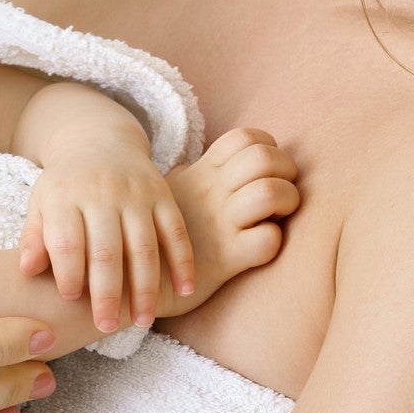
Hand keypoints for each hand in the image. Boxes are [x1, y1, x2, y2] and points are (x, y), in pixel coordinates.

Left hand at [18, 131, 195, 333]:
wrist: (99, 140)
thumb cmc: (66, 186)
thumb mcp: (41, 202)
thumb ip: (34, 237)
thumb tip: (27, 270)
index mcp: (65, 196)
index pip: (67, 241)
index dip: (68, 272)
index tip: (70, 298)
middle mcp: (102, 193)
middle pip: (106, 250)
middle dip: (107, 293)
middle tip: (106, 326)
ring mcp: (136, 194)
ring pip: (144, 246)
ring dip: (145, 287)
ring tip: (142, 320)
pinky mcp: (162, 194)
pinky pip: (176, 231)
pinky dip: (182, 262)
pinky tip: (184, 291)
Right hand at [154, 127, 299, 318]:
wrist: (127, 276)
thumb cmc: (153, 235)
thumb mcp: (165, 196)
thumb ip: (185, 179)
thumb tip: (190, 167)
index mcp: (202, 173)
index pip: (245, 137)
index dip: (268, 147)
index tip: (265, 171)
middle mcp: (212, 193)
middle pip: (264, 157)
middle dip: (287, 172)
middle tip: (281, 193)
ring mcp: (219, 225)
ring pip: (270, 192)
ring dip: (287, 201)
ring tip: (276, 217)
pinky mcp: (224, 260)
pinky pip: (267, 240)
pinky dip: (273, 240)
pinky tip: (260, 246)